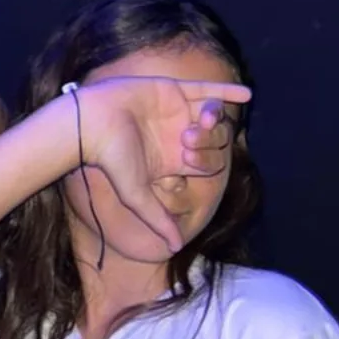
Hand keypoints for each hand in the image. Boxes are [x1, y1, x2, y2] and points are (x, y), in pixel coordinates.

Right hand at [79, 76, 251, 249]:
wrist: (91, 124)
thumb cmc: (112, 160)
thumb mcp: (137, 195)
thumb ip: (158, 219)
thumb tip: (176, 248)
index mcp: (172, 160)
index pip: (207, 164)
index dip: (206, 162)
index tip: (187, 158)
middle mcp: (176, 136)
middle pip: (213, 139)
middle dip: (209, 139)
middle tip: (188, 135)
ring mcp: (176, 112)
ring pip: (211, 114)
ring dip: (216, 116)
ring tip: (205, 116)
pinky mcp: (172, 89)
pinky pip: (206, 89)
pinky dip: (227, 92)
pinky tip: (247, 94)